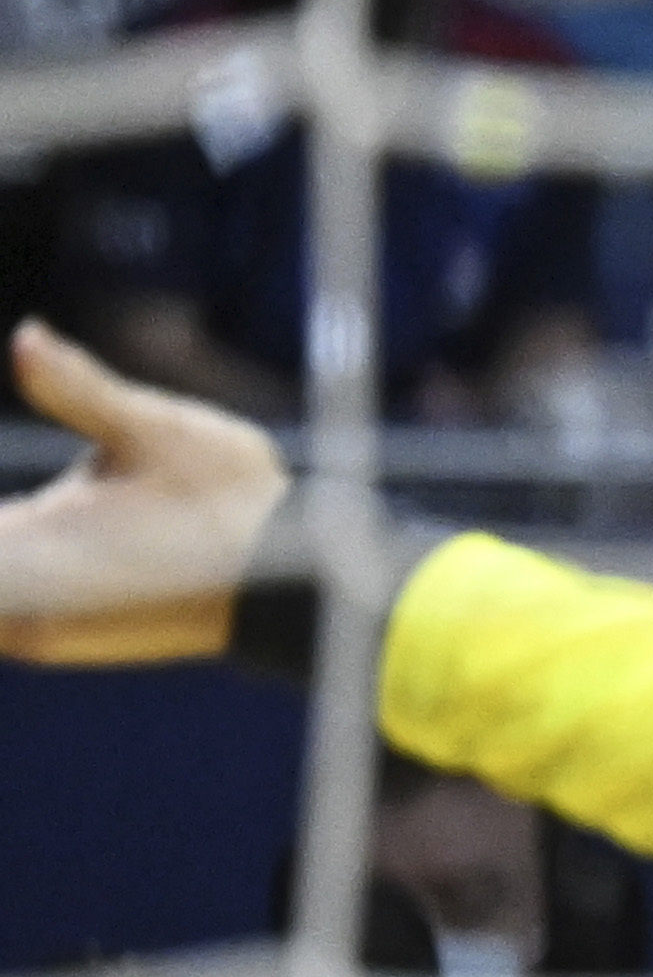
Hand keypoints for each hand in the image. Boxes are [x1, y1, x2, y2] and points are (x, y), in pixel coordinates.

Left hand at [0, 320, 282, 667]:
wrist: (300, 584)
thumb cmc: (230, 500)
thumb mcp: (155, 428)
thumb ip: (75, 386)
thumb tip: (26, 335)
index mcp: (26, 554)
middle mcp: (22, 611)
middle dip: (4, 528)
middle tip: (60, 500)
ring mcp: (37, 633)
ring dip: (10, 547)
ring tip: (57, 515)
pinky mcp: (58, 640)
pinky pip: (11, 604)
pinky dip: (15, 567)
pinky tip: (41, 536)